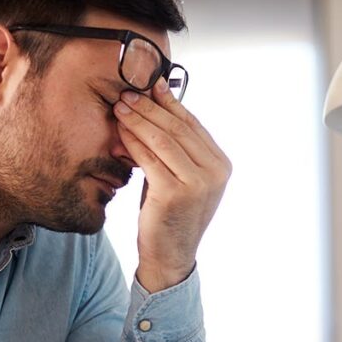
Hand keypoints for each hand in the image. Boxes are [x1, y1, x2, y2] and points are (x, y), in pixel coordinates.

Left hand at [113, 79, 230, 292]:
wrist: (170, 256)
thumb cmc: (171, 214)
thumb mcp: (180, 176)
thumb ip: (176, 147)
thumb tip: (157, 103)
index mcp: (221, 164)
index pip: (192, 123)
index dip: (169, 102)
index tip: (149, 85)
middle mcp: (215, 172)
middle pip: (177, 127)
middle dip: (149, 107)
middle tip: (127, 92)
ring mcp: (197, 183)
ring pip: (163, 139)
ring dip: (138, 119)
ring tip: (120, 106)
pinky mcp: (175, 193)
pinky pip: (149, 158)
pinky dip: (133, 141)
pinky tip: (120, 132)